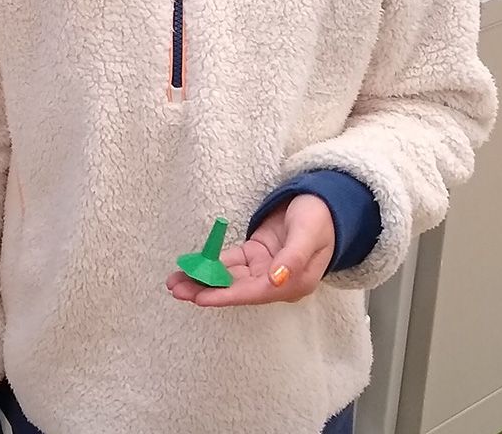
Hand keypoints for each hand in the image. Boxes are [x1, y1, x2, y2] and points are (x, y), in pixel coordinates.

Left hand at [166, 194, 333, 307]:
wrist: (326, 202)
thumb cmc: (322, 218)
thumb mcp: (309, 233)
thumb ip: (293, 256)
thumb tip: (277, 279)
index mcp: (294, 282)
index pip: (254, 292)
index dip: (226, 295)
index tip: (201, 297)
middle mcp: (277, 281)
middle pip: (237, 289)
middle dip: (206, 290)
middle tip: (176, 289)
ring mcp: (265, 269)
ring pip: (230, 278)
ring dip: (203, 279)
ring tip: (175, 282)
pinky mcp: (256, 256)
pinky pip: (230, 264)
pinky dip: (211, 265)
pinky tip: (192, 267)